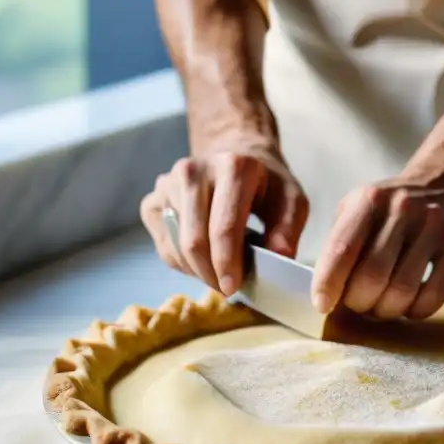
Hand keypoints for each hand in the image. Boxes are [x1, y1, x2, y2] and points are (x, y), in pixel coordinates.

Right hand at [141, 141, 308, 294]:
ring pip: (176, 248)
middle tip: (228, 289)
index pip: (223, 226)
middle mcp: (194, 170)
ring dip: (198, 272)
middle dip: (210, 274)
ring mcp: (167, 184)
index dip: (227, 263)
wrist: (235, 154)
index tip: (233, 288)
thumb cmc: (265, 184)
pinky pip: (164, 247)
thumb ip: (287, 230)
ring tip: (219, 273)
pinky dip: (183, 264)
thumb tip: (278, 259)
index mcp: (233, 167)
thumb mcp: (291, 200)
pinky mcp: (153, 200)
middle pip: (194, 240)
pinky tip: (203, 260)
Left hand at [311, 170, 443, 319]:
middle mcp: (402, 209)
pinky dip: (415, 311)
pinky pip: (433, 296)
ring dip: (386, 310)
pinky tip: (410, 305)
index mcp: (369, 200)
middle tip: (359, 304)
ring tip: (382, 306)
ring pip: (402, 291)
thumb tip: (321, 292)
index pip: (342, 249)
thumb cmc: (390, 210)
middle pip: (372, 277)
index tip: (322, 305)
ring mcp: (434, 226)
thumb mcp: (357, 209)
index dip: (328, 283)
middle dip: (359, 303)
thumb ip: (338, 244)